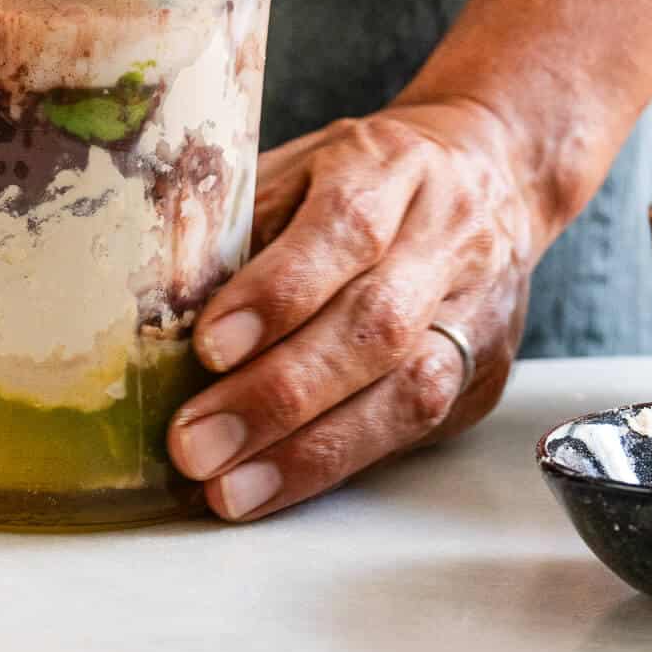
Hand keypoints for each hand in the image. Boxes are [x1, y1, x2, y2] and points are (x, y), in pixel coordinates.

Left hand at [167, 99, 536, 520]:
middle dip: (280, 393)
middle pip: (376, 324)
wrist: (488, 169)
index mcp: (392, 167)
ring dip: (311, 450)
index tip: (209, 345)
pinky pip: (416, 428)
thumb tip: (162, 299)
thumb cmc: (363, 172)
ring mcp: (476, 310)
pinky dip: (339, 462)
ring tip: (228, 486)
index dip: (278, 291)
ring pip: (410, 390)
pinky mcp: (482, 374)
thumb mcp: (297, 165)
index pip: (344, 229)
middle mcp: (448, 237)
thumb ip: (241, 221)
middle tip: (196, 441)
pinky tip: (274, 484)